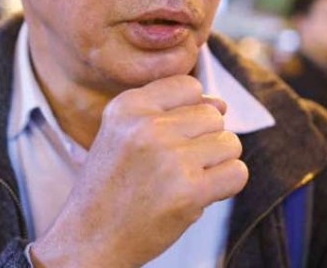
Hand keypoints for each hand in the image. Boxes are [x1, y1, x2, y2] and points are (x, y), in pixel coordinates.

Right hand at [30, 75, 247, 267]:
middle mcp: (147, 126)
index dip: (190, 112)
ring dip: (216, 163)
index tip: (171, 138)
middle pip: (213, 115)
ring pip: (229, 143)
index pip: (189, 86)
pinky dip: (226, 185)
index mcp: (128, 106)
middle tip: (175, 167)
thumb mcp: (122, 134)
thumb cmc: (111, 187)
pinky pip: (237, 173)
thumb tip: (222, 104)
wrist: (89, 240)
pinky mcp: (189, 191)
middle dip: (204, 140)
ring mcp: (169, 158)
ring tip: (185, 180)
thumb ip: (168, 112)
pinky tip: (199, 194)